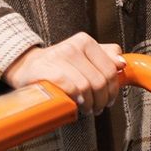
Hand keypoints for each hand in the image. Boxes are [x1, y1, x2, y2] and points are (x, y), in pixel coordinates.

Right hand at [2, 32, 124, 115]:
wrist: (27, 66)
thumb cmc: (59, 65)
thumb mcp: (84, 57)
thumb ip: (106, 57)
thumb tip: (122, 63)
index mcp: (85, 41)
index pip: (109, 69)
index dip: (113, 89)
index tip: (109, 99)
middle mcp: (73, 46)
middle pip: (99, 80)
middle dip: (101, 100)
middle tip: (97, 108)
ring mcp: (58, 57)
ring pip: (86, 86)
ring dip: (89, 104)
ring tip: (87, 109)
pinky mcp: (45, 70)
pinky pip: (69, 88)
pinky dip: (75, 99)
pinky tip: (76, 105)